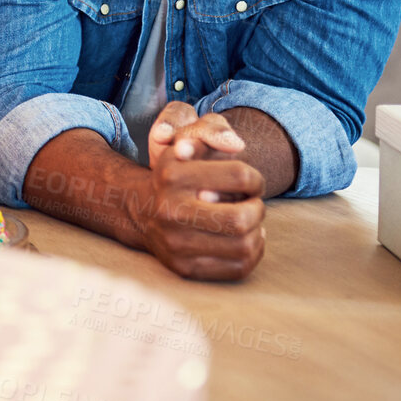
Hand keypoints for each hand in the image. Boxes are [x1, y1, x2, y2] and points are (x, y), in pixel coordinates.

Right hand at [127, 102, 266, 279]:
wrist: (142, 210)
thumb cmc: (177, 174)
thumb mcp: (185, 144)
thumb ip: (209, 132)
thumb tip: (236, 144)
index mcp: (172, 176)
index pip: (240, 176)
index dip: (256, 179)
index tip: (253, 182)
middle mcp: (169, 211)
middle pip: (242, 218)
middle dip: (258, 209)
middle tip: (254, 204)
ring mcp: (175, 244)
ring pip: (244, 246)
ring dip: (257, 232)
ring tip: (250, 221)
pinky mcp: (184, 268)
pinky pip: (238, 268)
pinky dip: (252, 253)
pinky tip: (245, 239)